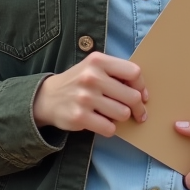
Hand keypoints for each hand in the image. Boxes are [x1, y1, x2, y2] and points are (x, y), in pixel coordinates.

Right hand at [33, 52, 147, 136]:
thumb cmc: (78, 82)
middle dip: (137, 107)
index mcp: (98, 61)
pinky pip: (109, 128)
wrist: (46, 98)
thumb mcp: (93, 67)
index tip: (142, 95)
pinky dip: (109, 129)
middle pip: (132, 96)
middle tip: (137, 113)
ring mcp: (85, 97)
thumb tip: (142, 93)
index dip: (141, 86)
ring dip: (121, 118)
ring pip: (123, 114)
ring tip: (112, 115)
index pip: (133, 72)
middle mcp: (91, 77)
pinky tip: (102, 123)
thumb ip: (116, 73)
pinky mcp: (79, 116)